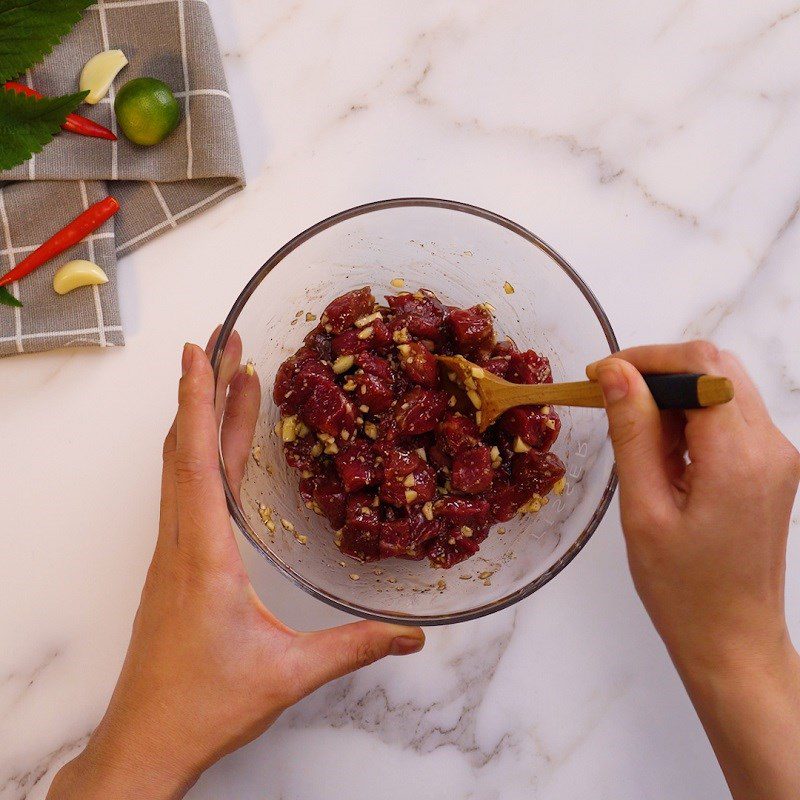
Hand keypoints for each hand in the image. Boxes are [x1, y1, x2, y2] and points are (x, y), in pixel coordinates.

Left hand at [48, 330, 424, 799]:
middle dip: (204, 389)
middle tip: (222, 342)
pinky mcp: (176, 563)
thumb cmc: (204, 705)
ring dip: (199, 417)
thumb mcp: (290, 674)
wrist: (146, 741)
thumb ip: (356, 647)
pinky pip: (183, 489)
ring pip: (180, 466)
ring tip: (224, 377)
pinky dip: (197, 452)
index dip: (198, 399)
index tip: (200, 351)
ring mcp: (174, 551)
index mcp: (204, 554)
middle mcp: (182, 542)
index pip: (198, 460)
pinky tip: (213, 447)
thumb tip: (412, 635)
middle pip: (187, 448)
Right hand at [588, 341, 799, 799]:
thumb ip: (633, 432)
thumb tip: (617, 373)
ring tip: (633, 436)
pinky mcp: (771, 465)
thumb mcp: (644, 509)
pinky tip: (661, 453)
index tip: (601, 377)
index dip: (646, 358)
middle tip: (610, 400)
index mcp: (740, 457)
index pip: (701, 366)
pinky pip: (728, 415)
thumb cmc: (683, 588)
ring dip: (673, 395)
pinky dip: (690, 418)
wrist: (733, 639)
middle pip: (717, 366)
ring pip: (722, 386)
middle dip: (658, 370)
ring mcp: (777, 455)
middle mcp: (771, 445)